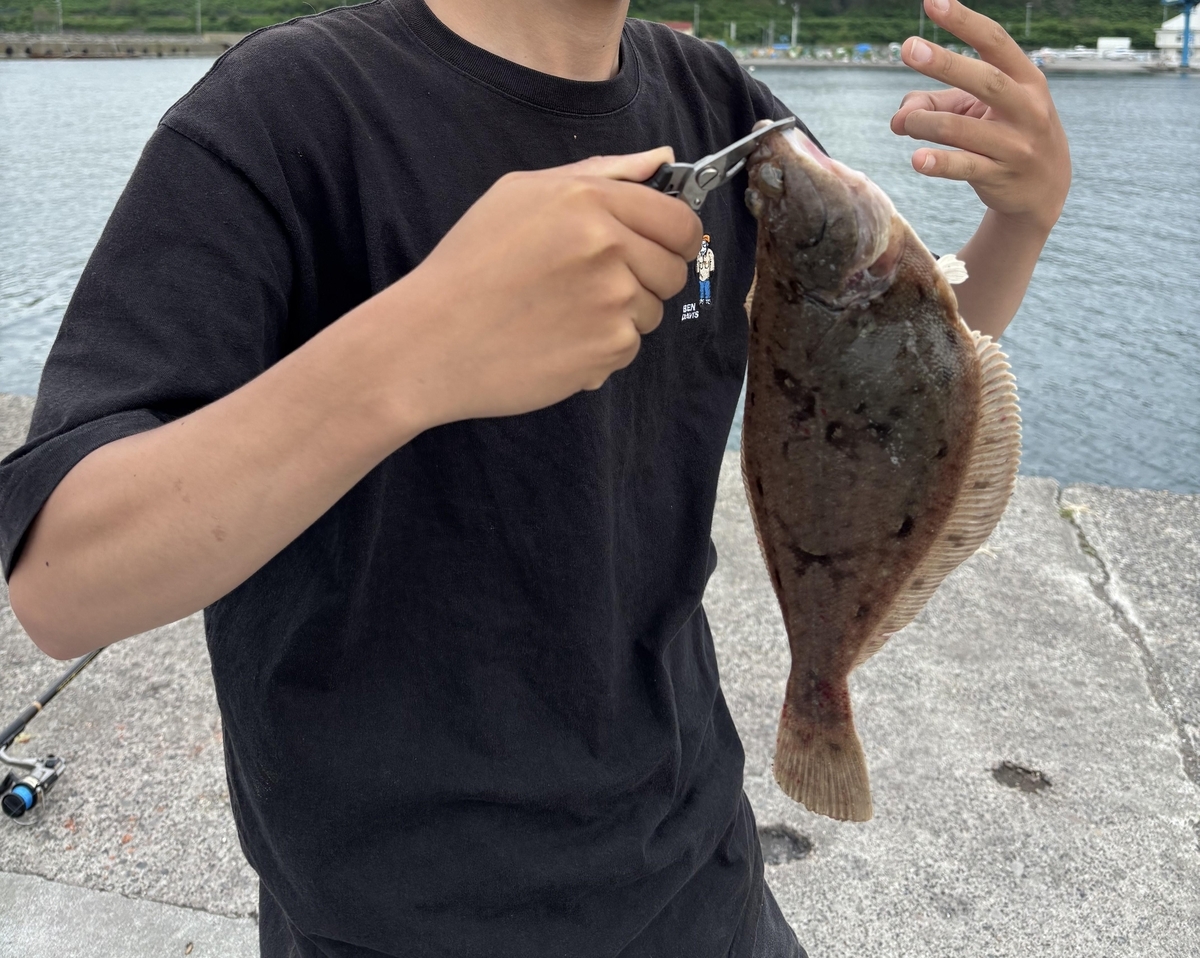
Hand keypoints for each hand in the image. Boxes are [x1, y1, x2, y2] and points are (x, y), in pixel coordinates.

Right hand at [391, 149, 702, 425]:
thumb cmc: (470, 264)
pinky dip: (602, 348)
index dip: (675, 239)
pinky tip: (559, 340)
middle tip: (596, 284)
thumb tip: (662, 158)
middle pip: (674, 269)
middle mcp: (607, 246)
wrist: (430, 341)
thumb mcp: (522, 194)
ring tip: (566, 312)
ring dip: (623, 315)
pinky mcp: (607, 349)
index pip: (680, 221)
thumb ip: (600, 173)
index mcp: (588, 200)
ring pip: (653, 311)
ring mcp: (612, 301)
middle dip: (649, 278)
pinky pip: (629, 346)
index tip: (658, 248)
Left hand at [890, 0, 1070, 235]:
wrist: (1046, 188)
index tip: (932, 2)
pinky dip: (939, 163)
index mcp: (1025, 79)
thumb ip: (935, 105)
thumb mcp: (978, 112)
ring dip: (926, 124)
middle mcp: (1026, 108)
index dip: (963, 22)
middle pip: (985, 80)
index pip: (995, 42)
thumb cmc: (1005, 134)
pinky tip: (917, 159)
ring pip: (963, 129)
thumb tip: (898, 116)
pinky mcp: (1001, 177)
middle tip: (908, 47)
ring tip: (902, 123)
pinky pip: (966, 167)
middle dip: (945, 63)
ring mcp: (1016, 145)